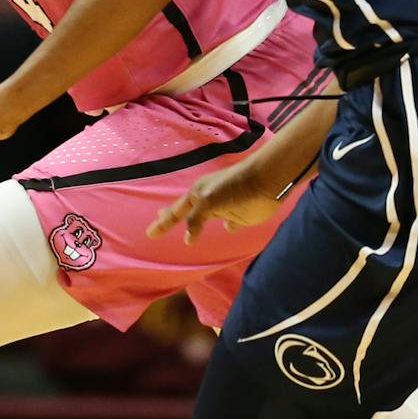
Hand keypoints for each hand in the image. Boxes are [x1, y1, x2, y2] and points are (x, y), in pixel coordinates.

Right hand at [149, 155, 286, 243]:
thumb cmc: (235, 188)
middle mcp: (208, 201)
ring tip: (186, 231)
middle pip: (185, 213)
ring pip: (205, 218)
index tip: (150, 234)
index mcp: (198, 194)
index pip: (176, 211)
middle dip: (170, 220)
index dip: (163, 223)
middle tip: (155, 230)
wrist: (267, 180)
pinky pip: (230, 223)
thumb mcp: (209, 201)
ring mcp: (224, 207)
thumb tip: (187, 238)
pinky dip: (227, 226)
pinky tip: (226, 229)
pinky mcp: (241, 215)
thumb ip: (196, 219)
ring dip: (195, 224)